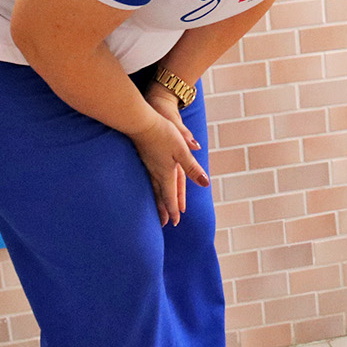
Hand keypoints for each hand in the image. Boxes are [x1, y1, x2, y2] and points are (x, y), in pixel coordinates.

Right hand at [130, 97, 207, 225]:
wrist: (141, 122)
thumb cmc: (163, 134)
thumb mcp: (182, 150)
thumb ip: (192, 168)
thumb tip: (205, 184)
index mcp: (167, 172)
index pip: (171, 195)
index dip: (174, 208)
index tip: (175, 221)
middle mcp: (156, 172)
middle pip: (161, 195)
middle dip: (164, 209)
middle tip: (165, 224)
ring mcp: (148, 166)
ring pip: (153, 189)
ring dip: (157, 201)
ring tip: (157, 211)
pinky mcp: (143, 158)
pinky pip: (148, 180)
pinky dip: (151, 189)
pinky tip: (151, 187)